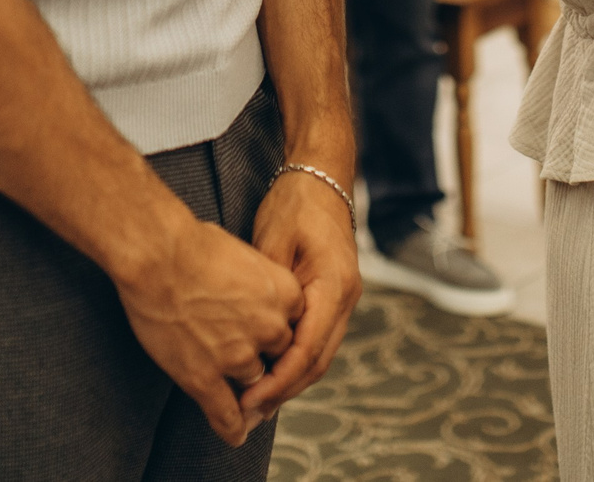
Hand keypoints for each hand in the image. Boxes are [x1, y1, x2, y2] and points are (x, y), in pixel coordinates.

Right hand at [111, 209, 306, 445]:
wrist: (157, 255)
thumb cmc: (193, 244)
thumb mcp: (244, 254)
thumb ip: (258, 282)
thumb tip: (252, 290)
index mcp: (285, 295)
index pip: (293, 324)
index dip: (273, 327)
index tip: (260, 328)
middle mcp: (270, 329)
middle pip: (276, 354)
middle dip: (260, 353)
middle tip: (237, 347)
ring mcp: (238, 356)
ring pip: (253, 382)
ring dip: (242, 382)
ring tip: (226, 377)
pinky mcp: (205, 377)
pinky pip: (226, 413)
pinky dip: (231, 427)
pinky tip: (234, 435)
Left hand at [238, 172, 361, 419]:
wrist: (321, 178)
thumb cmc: (293, 205)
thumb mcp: (273, 244)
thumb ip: (267, 292)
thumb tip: (251, 338)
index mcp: (334, 285)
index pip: (307, 349)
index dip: (277, 380)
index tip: (248, 399)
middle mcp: (347, 298)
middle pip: (317, 361)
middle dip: (283, 391)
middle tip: (247, 414)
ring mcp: (345, 299)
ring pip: (320, 355)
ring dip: (290, 382)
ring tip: (255, 405)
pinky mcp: (335, 298)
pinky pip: (318, 340)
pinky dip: (295, 362)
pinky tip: (270, 374)